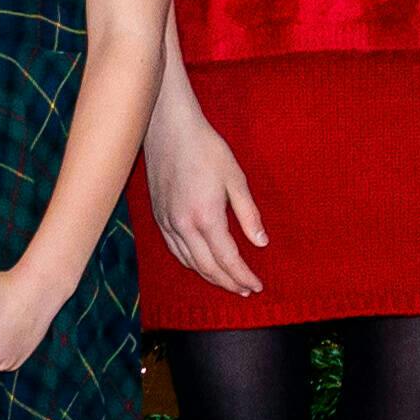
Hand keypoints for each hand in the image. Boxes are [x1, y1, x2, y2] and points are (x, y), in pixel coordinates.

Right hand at [144, 101, 266, 295]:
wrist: (168, 129)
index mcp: (205, 216)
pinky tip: (200, 264)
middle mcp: (183, 225)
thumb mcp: (235, 178)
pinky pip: (175, 250)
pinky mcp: (158, 216)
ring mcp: (167, 222)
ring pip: (188, 262)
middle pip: (207, 267)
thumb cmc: (205, 148)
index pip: (227, 259)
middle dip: (228, 282)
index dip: (243, 276)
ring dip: (208, 277)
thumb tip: (261, 242)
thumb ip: (248, 214)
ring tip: (227, 282)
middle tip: (246, 290)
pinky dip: (189, 263)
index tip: (257, 285)